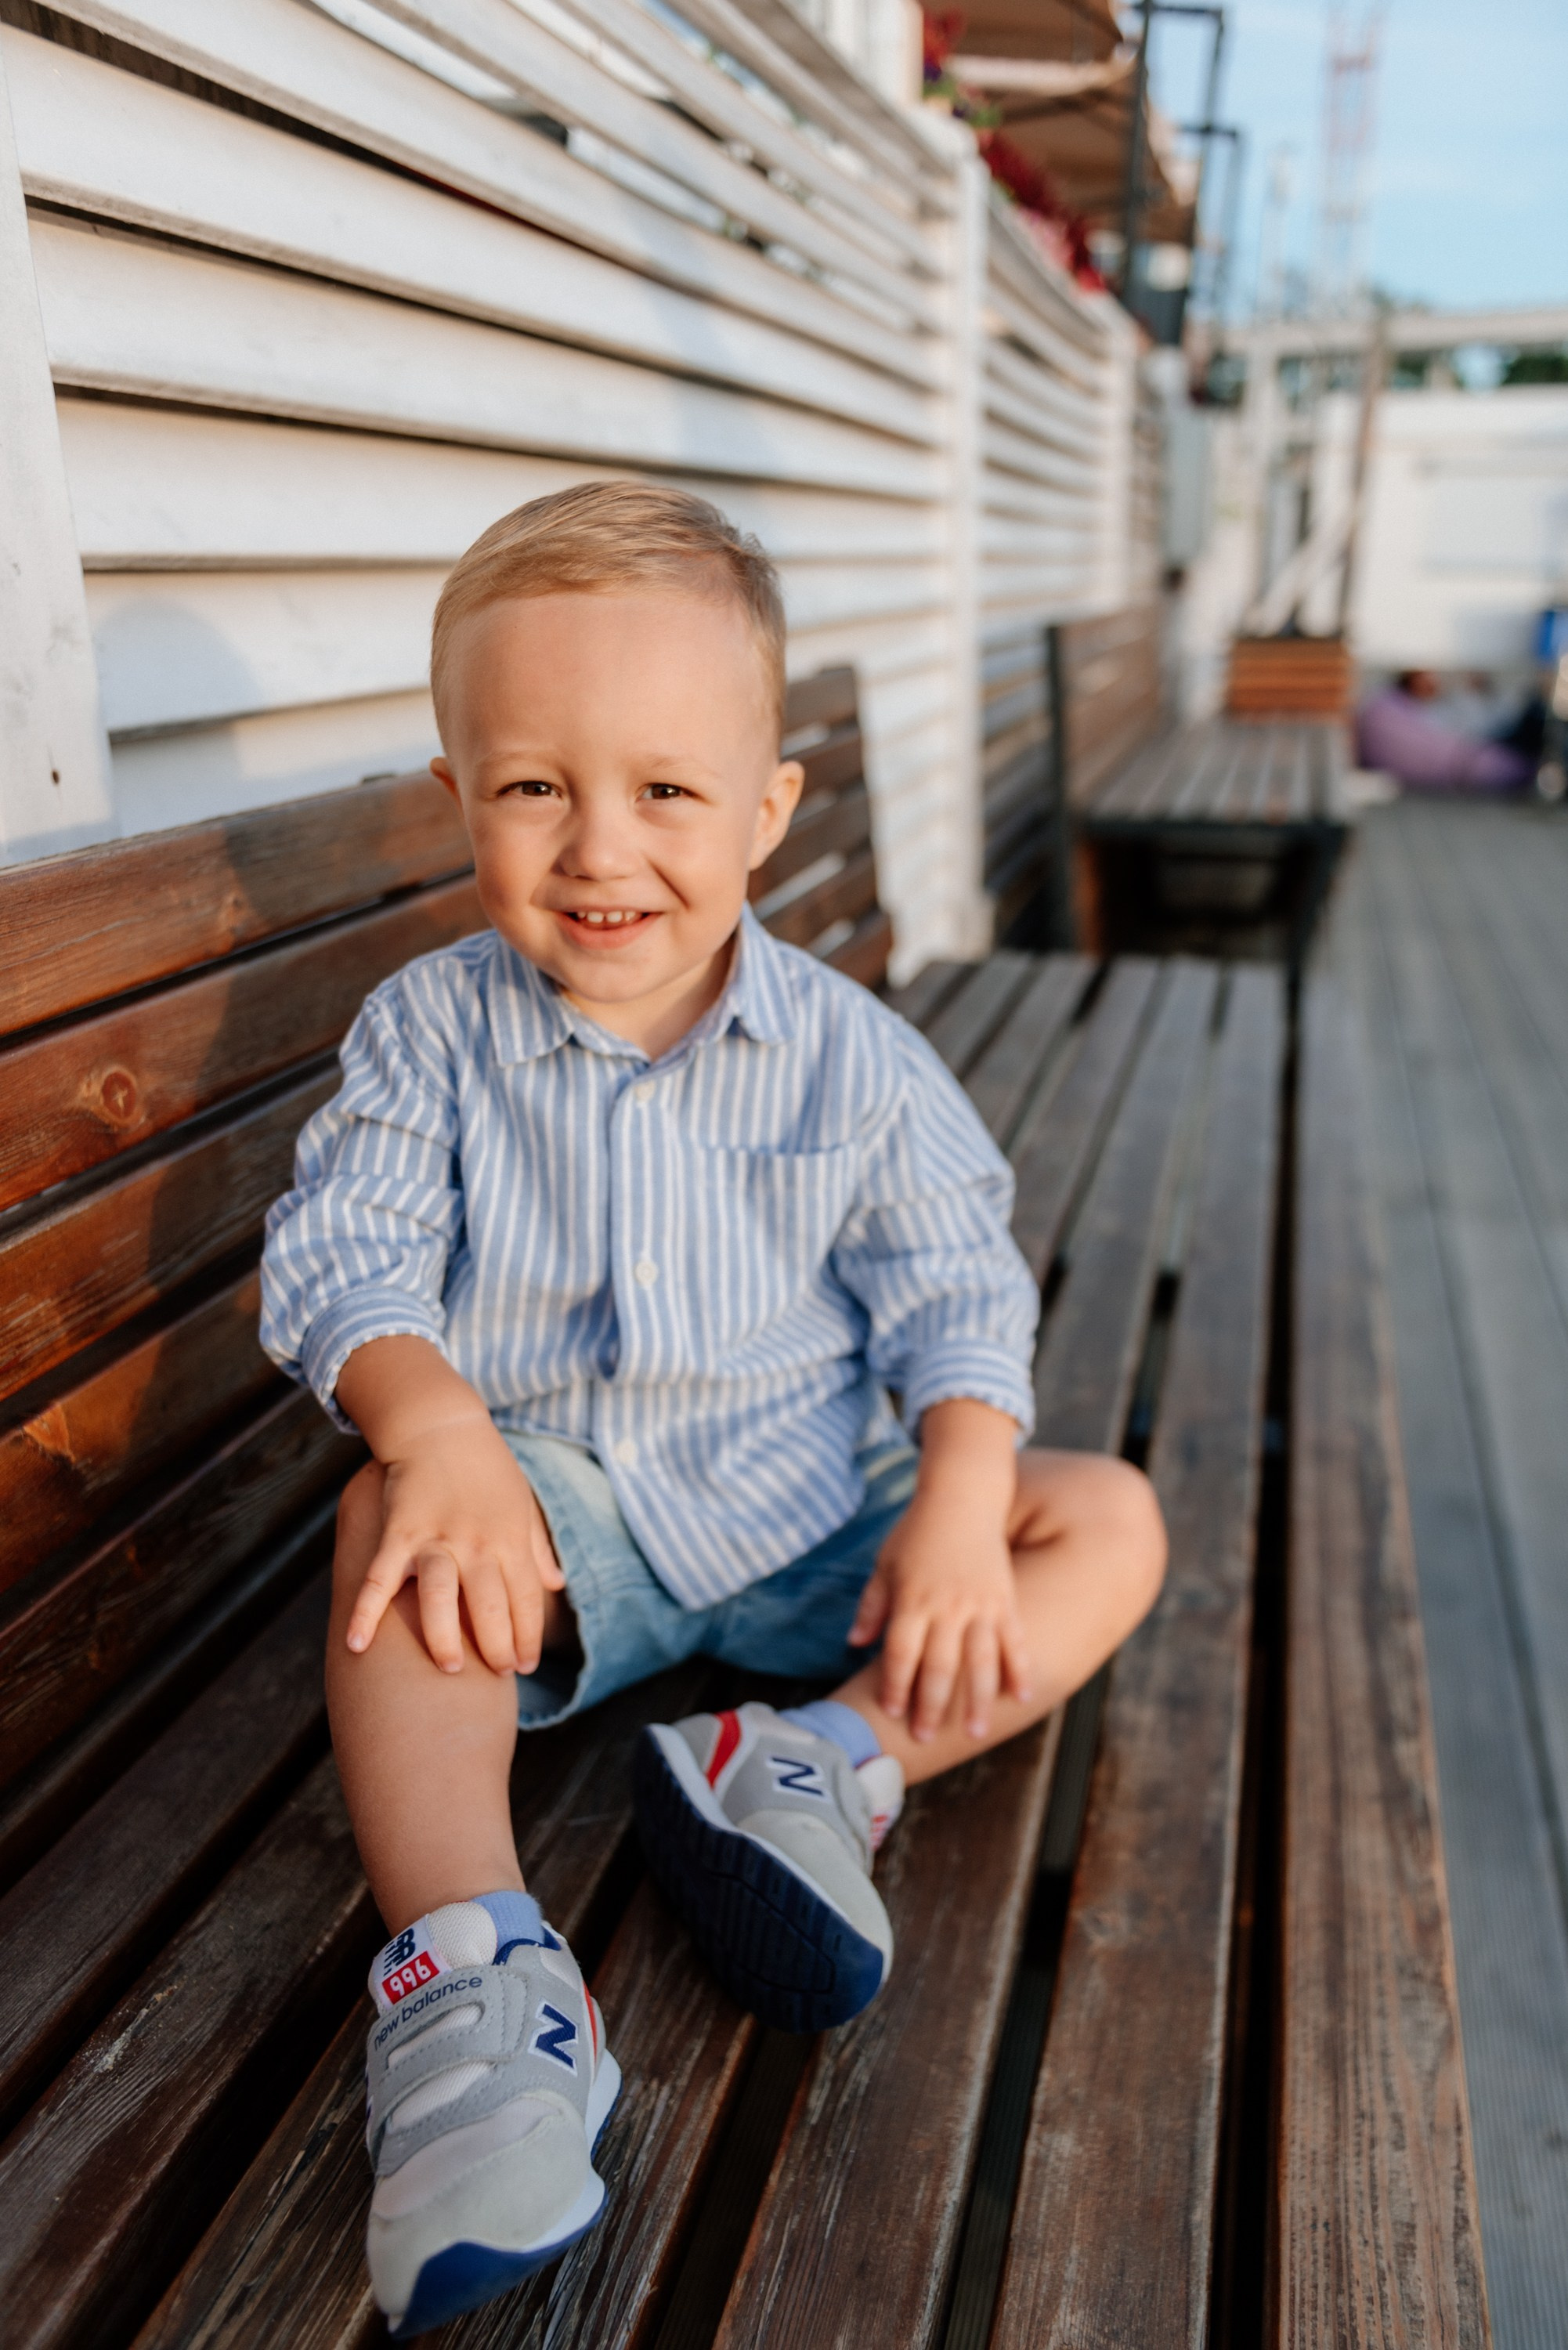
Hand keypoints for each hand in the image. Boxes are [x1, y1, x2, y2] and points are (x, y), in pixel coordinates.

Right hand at [343, 1419, 563, 1673]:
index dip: (529, 1635)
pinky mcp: (398, 1530)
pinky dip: (366, 1611)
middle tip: (497, 1675)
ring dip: (444, 1634)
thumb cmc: (486, 1467)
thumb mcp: (522, 1503)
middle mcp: (476, 1541)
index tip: (525, 1666)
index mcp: (510, 1537)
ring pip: (440, 1594)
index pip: (527, 1597)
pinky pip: (380, 1577)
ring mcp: (436, 1536)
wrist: (442, 1424)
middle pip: (491, 1604)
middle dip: (497, 1646)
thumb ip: (537, 1548)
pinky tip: (357, 1645)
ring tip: (448, 1668)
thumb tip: (558, 1584)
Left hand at [848, 1399, 1031, 1740]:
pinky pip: (1014, 1641)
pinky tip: (1021, 1696)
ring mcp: (980, 1605)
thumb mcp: (884, 1564)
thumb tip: (854, 1643)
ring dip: (976, 1700)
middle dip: (931, 1705)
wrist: (962, 1498)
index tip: (893, 1713)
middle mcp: (947, 1607)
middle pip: (939, 1665)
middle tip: (925, 1737)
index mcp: (913, 1600)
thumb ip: (872, 1606)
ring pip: (980, 1661)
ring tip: (975, 1732)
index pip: (902, 1653)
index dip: (896, 1685)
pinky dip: (1018, 1669)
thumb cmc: (916, 1532)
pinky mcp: (1005, 1599)